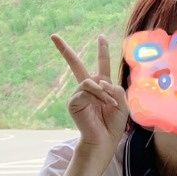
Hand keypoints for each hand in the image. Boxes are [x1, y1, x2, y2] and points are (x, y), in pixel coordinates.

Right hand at [50, 32, 129, 165]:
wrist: (104, 139)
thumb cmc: (114, 124)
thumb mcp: (122, 103)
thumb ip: (115, 88)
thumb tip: (99, 82)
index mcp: (102, 86)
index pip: (102, 64)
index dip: (102, 50)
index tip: (101, 37)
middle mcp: (88, 88)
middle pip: (76, 65)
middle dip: (64, 50)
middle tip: (53, 36)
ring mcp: (79, 94)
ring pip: (91, 81)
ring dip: (103, 92)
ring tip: (110, 104)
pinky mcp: (74, 101)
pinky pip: (87, 90)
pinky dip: (98, 96)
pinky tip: (103, 105)